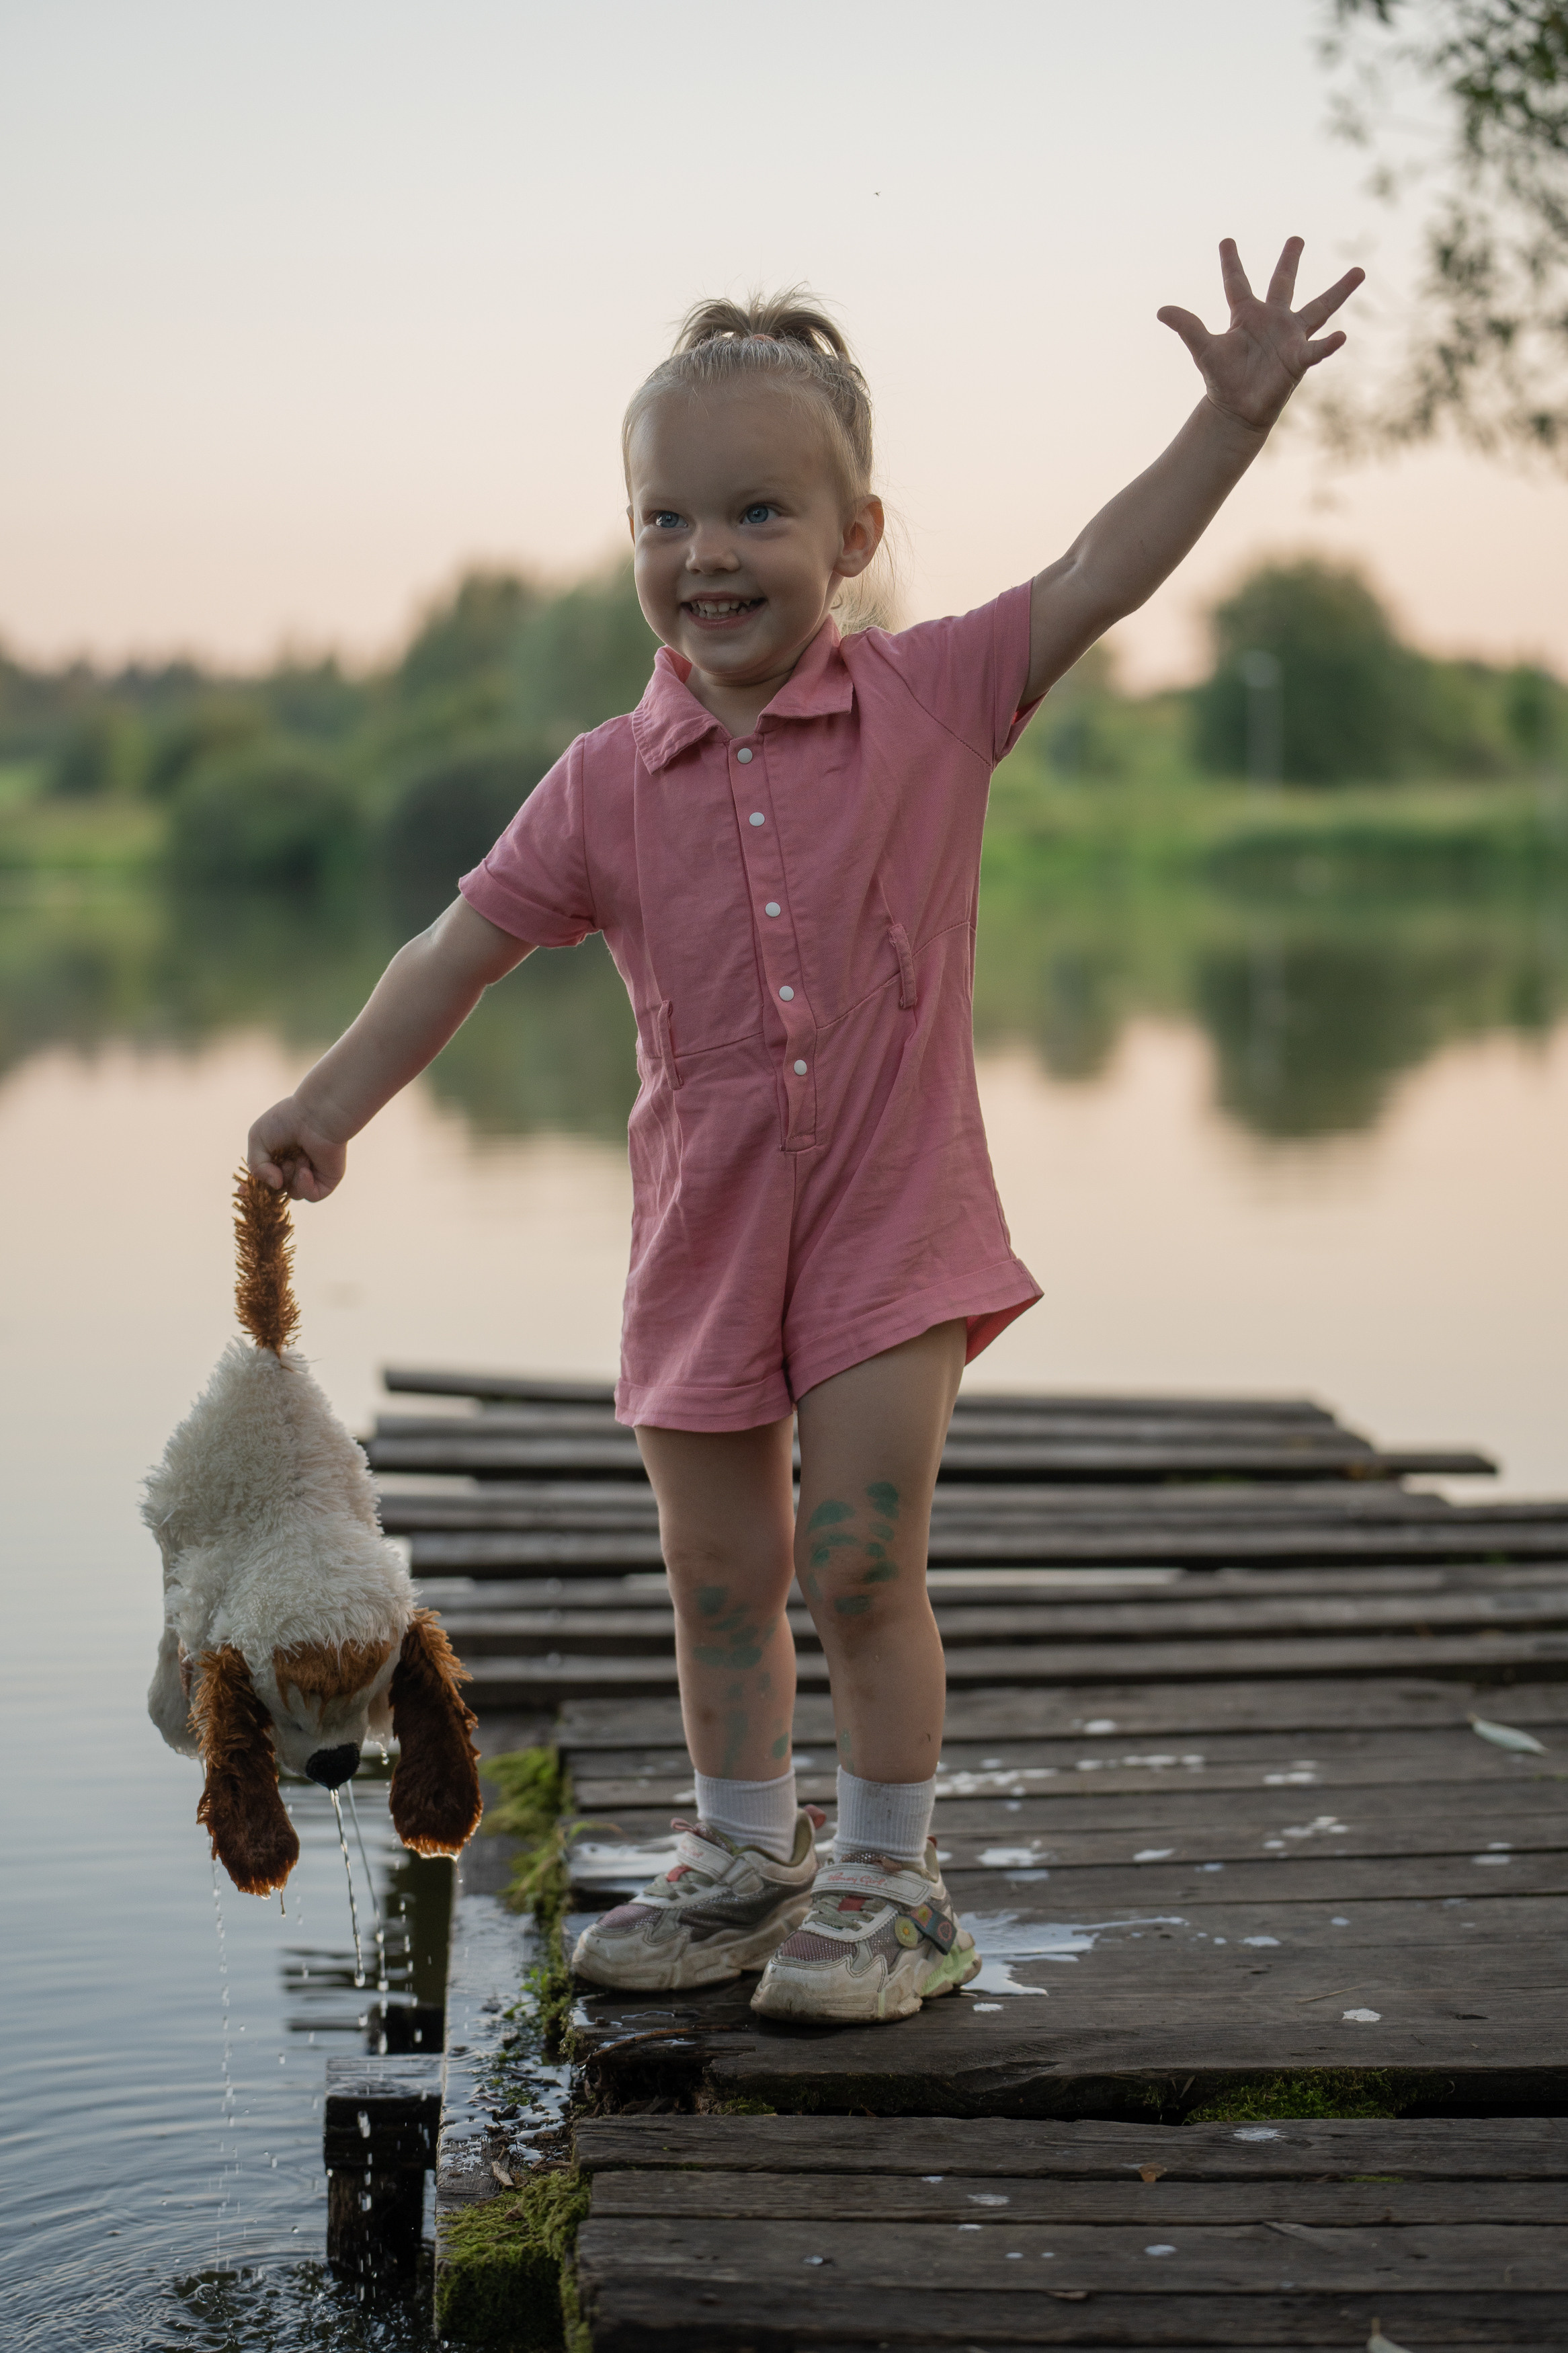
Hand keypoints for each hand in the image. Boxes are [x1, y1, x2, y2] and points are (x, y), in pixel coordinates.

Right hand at [247, 1098, 346, 1201]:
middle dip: (274, 1180)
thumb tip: (276, 1184)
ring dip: (290, 1177)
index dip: (252, 1188)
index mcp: (277, 1156)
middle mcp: (294, 1165)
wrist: (316, 1116)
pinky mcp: (327, 1179)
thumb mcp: (257, 1139)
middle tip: (281, 1164)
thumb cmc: (286, 1121)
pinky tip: (306, 1169)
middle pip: (277, 1189)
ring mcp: (311, 1174)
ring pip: (293, 1193)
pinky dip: (305, 1186)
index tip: (243, 1191)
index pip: (263, 1179)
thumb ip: (256, 1165)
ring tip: (298, 1157)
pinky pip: (312, 1196)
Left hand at [1159, 238, 1363, 435]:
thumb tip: (1162, 310)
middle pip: (1283, 284)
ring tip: (1360, 271)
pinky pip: (1317, 349)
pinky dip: (1329, 345)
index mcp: (1246, 315)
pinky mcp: (1298, 359)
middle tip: (1296, 238)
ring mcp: (1289, 337)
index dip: (1231, 263)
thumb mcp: (1204, 349)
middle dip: (1289, 261)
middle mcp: (1271, 320)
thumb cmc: (1222, 380)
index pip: (1236, 283)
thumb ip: (1188, 327)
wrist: (1237, 411)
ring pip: (1320, 308)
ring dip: (1339, 291)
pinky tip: (1343, 336)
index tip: (1226, 240)